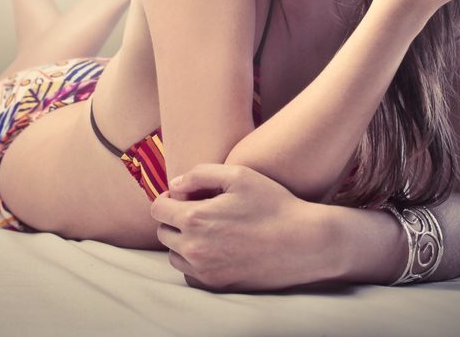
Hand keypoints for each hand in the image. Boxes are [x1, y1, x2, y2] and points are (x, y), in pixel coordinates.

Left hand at [149, 164, 329, 290]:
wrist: (302, 242)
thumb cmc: (272, 203)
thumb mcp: (238, 175)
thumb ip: (200, 174)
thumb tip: (174, 184)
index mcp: (195, 218)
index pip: (157, 209)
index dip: (167, 198)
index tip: (183, 196)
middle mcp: (194, 248)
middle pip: (163, 232)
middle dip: (173, 218)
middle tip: (198, 210)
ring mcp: (204, 271)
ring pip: (174, 255)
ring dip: (182, 241)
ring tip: (207, 229)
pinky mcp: (217, 285)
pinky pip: (189, 274)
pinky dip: (194, 262)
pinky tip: (214, 248)